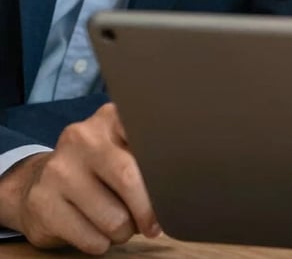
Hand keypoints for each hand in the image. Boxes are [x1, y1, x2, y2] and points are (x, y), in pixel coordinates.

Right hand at [0, 103, 160, 254]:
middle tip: (155, 224)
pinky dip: (103, 244)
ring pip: (113, 218)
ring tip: (122, 226)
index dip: (164, 167)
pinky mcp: (43, 203)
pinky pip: (91, 239)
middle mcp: (82, 137)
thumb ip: (147, 152)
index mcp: (109, 117)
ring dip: (125, 232)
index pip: (148, 137)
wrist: (39, 182)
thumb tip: (182, 183)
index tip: (175, 185)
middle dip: (148, 209)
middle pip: (129, 178)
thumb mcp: (120, 147)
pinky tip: (98, 232)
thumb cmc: (97, 168)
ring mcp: (59, 169)